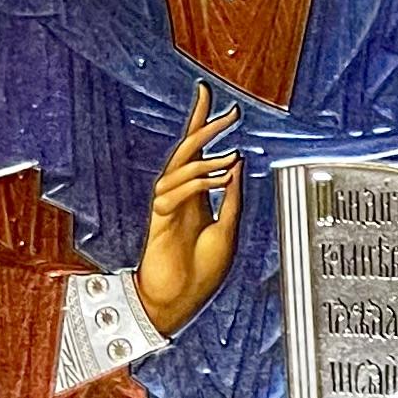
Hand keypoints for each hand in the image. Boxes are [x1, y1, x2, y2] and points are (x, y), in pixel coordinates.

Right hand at [134, 82, 242, 336]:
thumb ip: (232, 197)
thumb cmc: (201, 273)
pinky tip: (216, 180)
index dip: (201, 121)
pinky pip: (173, 193)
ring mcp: (167, 206)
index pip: (198, 149)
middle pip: (186, 149)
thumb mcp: (228, 229)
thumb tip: (237, 163)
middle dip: (203, 126)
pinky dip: (196, 183)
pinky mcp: (159, 221)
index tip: (206, 94)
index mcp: (196, 195)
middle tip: (223, 108)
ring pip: (178, 167)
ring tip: (229, 156)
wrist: (180, 303)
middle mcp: (180, 195)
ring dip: (205, 159)